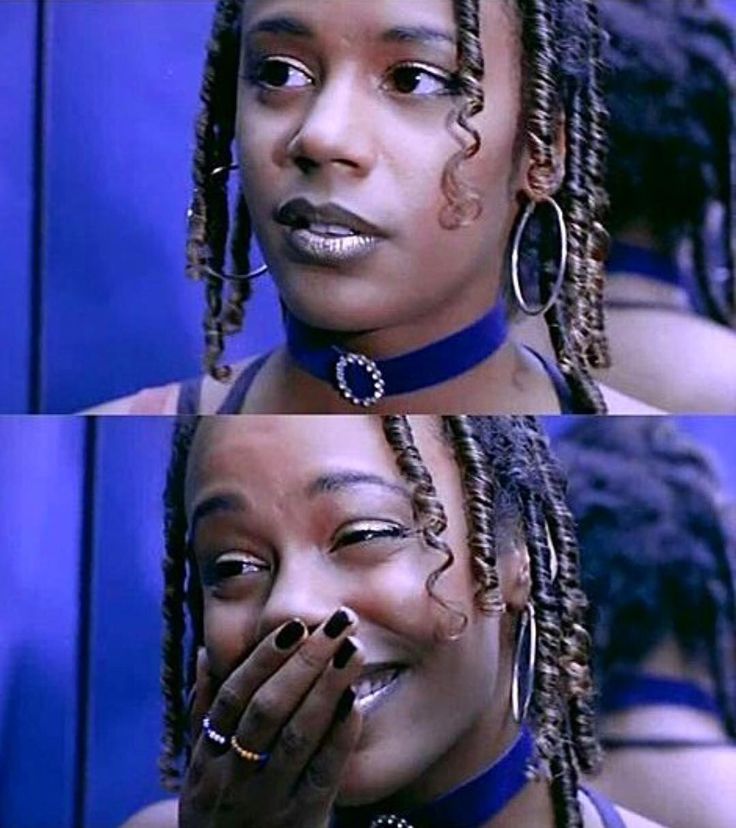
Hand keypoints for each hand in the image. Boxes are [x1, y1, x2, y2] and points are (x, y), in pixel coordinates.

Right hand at [180, 608, 363, 827]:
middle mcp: (232, 779)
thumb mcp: (199, 767)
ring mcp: (267, 802)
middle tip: (337, 623)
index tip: (294, 624)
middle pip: (267, 711)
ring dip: (326, 688)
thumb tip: (206, 652)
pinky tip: (354, 700)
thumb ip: (203, 711)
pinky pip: (323, 775)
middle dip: (304, 661)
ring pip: (295, 738)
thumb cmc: (220, 807)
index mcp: (205, 758)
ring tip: (352, 649)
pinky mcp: (302, 823)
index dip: (263, 658)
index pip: (232, 698)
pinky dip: (338, 735)